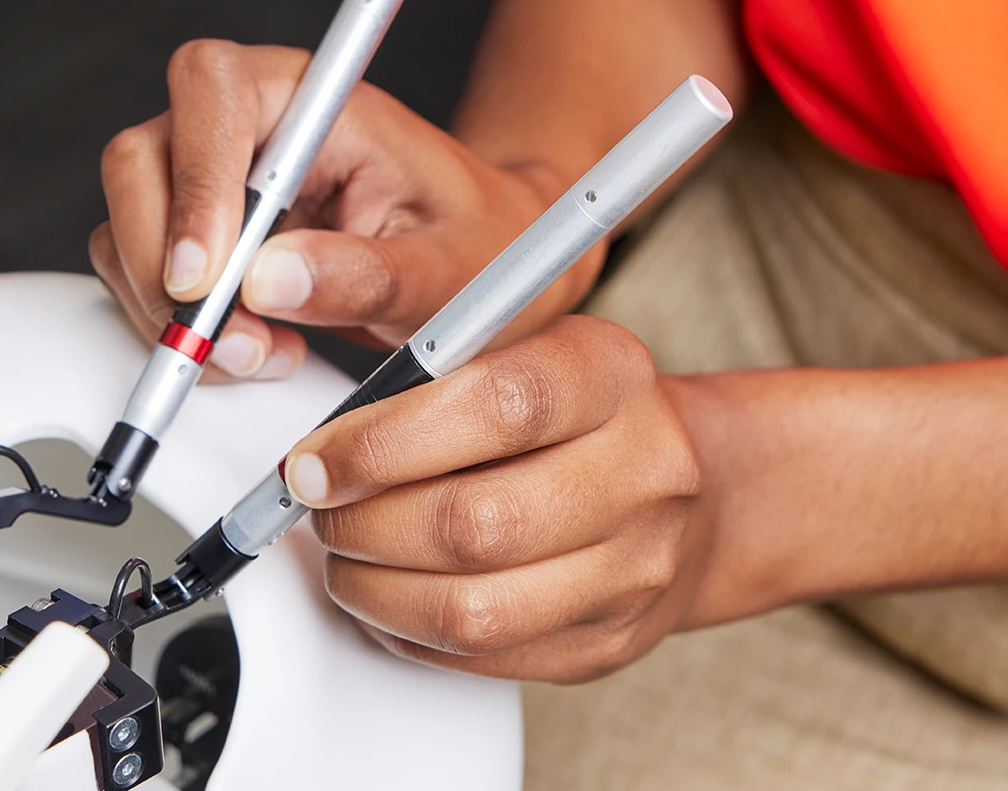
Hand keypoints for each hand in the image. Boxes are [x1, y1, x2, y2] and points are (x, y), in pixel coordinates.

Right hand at [89, 39, 596, 380]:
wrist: (481, 267)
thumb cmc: (477, 244)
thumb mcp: (449, 268)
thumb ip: (369, 273)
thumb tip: (272, 282)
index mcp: (313, 97)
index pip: (213, 90)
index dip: (195, 177)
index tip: (207, 275)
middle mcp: (247, 125)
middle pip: (142, 156)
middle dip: (164, 262)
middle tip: (225, 339)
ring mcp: (210, 178)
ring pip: (126, 222)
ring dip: (168, 308)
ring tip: (261, 351)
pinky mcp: (192, 234)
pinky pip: (138, 273)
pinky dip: (172, 327)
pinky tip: (252, 347)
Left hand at [281, 315, 712, 682]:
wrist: (688, 488)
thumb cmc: (575, 414)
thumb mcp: (519, 350)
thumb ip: (431, 378)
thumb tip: (323, 448)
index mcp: (611, 375)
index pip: (498, 407)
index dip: (385, 442)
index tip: (318, 460)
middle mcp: (643, 472)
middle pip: (475, 524)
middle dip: (364, 524)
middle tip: (321, 509)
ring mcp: (635, 569)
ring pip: (473, 609)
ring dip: (376, 590)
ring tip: (346, 557)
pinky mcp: (607, 642)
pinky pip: (483, 658)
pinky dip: (408, 632)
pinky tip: (388, 596)